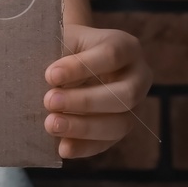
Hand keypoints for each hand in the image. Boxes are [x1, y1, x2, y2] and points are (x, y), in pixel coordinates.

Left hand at [42, 25, 151, 159]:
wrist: (70, 58)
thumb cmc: (67, 45)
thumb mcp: (65, 39)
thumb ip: (59, 54)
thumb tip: (49, 81)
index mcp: (126, 47)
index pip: (111, 55)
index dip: (82, 67)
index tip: (50, 75)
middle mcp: (138, 77)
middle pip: (124, 94)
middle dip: (86, 101)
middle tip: (49, 101)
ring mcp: (134, 106)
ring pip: (120, 124)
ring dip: (84, 127)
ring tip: (52, 125)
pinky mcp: (121, 128)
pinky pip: (108, 143)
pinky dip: (84, 147)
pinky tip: (63, 147)